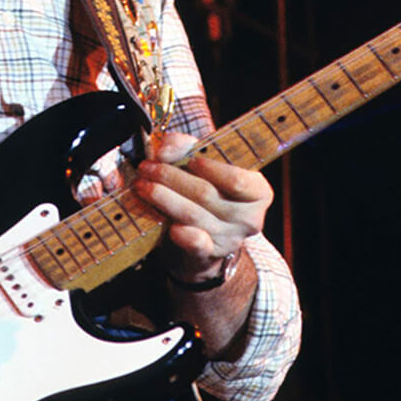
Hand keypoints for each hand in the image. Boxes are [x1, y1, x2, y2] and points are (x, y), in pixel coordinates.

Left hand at [134, 132, 272, 283]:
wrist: (204, 233)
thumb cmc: (208, 188)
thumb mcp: (204, 161)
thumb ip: (185, 146)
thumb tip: (164, 150)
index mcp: (258, 192)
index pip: (238, 180)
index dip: (212, 169)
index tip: (191, 160)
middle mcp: (249, 218)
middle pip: (207, 194)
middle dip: (172, 177)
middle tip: (147, 167)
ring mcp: (230, 239)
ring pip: (193, 215)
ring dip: (163, 198)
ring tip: (142, 185)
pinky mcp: (209, 255)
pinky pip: (197, 245)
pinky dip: (184, 236)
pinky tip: (170, 227)